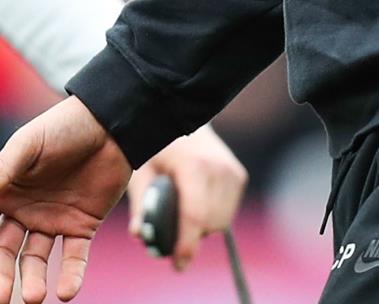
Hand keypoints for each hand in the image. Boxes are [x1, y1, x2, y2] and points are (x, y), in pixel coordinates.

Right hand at [0, 96, 133, 303]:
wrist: (111, 122)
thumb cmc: (63, 127)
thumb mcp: (28, 145)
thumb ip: (1, 171)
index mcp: (2, 191)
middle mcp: (23, 211)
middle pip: (4, 251)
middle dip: (1, 276)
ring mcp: (52, 220)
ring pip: (37, 259)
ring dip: (34, 279)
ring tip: (35, 298)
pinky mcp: (82, 226)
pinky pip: (74, 256)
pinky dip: (71, 275)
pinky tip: (67, 292)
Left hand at [129, 127, 246, 270]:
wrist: (183, 113)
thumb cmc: (157, 144)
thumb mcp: (142, 170)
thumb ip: (141, 205)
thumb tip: (139, 234)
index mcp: (193, 165)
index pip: (195, 216)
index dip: (187, 245)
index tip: (178, 265)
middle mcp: (218, 167)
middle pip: (209, 223)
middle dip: (190, 238)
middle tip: (171, 238)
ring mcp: (231, 171)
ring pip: (221, 221)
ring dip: (202, 228)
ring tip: (181, 216)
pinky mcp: (238, 175)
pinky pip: (227, 212)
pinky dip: (213, 218)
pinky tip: (196, 206)